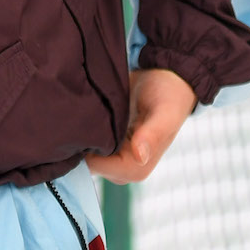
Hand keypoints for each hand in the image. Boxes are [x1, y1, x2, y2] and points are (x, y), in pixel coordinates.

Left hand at [87, 67, 196, 184]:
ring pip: (85, 152)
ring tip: (85, 109)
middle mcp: (124, 168)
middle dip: (80, 141)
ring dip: (81, 134)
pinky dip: (84, 129)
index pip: (96, 166)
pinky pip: (88, 142)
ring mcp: (115, 156)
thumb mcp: (164, 113)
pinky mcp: (109, 144)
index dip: (85, 149)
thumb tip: (140, 156)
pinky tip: (85, 111)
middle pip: (87, 162)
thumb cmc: (168, 96)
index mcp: (136, 168)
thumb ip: (152, 134)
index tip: (80, 124)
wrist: (166, 81)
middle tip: (81, 113)